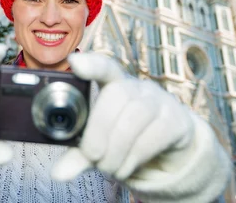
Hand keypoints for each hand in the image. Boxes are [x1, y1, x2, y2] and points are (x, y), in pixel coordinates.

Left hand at [51, 53, 231, 201]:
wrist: (169, 150)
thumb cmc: (126, 138)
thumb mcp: (100, 145)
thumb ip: (80, 155)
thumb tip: (59, 174)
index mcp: (114, 84)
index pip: (104, 67)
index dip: (91, 64)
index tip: (74, 62)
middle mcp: (138, 87)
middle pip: (117, 93)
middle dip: (99, 128)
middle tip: (92, 156)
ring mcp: (160, 101)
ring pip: (135, 115)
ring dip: (116, 148)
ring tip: (107, 167)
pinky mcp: (177, 121)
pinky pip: (154, 135)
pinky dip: (134, 157)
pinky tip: (125, 168)